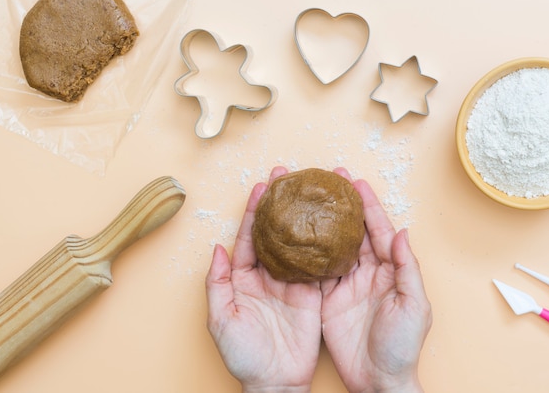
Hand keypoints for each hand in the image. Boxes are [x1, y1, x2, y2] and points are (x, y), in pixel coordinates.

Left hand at [205, 167, 321, 392]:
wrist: (275, 382)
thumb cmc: (244, 355)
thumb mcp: (221, 320)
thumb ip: (217, 283)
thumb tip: (217, 248)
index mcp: (244, 278)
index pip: (249, 237)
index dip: (254, 211)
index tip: (262, 187)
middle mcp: (269, 275)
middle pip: (275, 231)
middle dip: (280, 204)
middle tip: (288, 176)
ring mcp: (292, 283)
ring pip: (299, 242)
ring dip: (304, 217)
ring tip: (312, 192)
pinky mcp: (313, 294)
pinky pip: (320, 264)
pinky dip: (325, 244)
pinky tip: (331, 223)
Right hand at [321, 168, 432, 392]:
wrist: (378, 380)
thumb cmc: (402, 347)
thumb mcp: (414, 306)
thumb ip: (408, 269)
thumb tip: (402, 233)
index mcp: (390, 270)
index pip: (379, 230)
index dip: (368, 206)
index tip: (355, 183)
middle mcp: (368, 272)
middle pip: (354, 232)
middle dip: (342, 206)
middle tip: (328, 181)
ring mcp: (346, 284)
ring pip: (333, 246)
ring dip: (323, 224)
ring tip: (310, 201)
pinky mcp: (328, 299)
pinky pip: (316, 270)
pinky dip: (307, 252)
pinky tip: (298, 236)